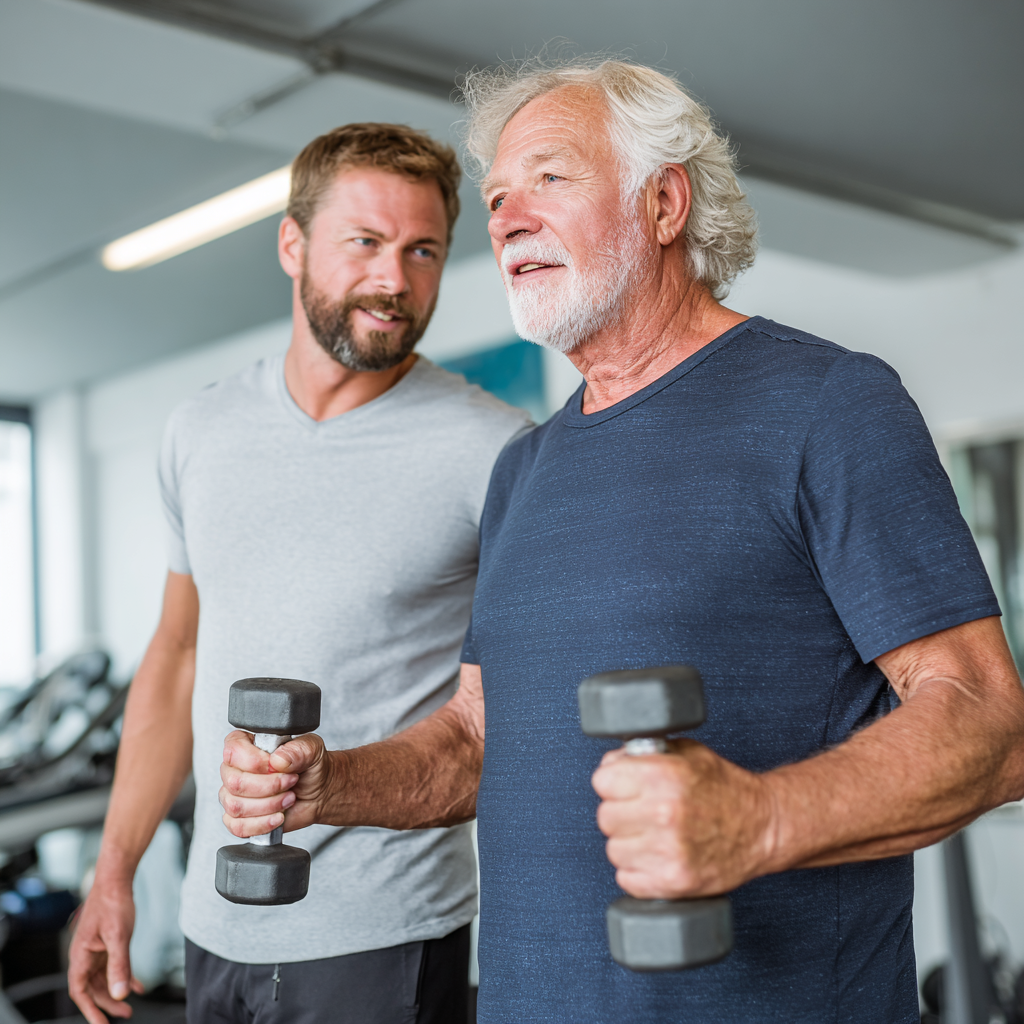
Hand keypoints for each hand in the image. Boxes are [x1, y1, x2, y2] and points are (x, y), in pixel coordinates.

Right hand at [67, 876, 144, 1022]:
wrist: (117, 878)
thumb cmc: (113, 902)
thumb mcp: (118, 937)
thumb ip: (119, 965)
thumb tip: (119, 993)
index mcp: (81, 954)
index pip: (80, 990)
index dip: (89, 1009)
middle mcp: (86, 953)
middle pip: (93, 987)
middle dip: (107, 1003)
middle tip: (125, 1014)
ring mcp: (96, 948)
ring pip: (103, 978)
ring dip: (116, 991)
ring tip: (131, 1004)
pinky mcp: (107, 942)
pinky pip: (113, 965)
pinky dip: (124, 976)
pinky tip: (136, 984)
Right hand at [219, 731, 333, 836]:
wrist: (319, 792)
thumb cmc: (310, 767)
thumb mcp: (312, 750)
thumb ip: (297, 749)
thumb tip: (277, 759)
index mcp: (247, 745)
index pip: (233, 750)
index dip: (255, 761)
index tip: (276, 765)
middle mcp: (235, 769)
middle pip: (235, 782)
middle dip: (269, 786)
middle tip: (290, 782)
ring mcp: (234, 795)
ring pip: (236, 806)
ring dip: (269, 805)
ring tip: (289, 798)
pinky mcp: (238, 818)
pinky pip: (238, 826)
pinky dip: (262, 824)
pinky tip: (278, 816)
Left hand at [591, 740, 777, 898]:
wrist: (764, 826)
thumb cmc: (725, 788)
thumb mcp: (686, 753)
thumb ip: (643, 755)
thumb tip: (610, 765)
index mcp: (664, 776)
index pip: (602, 780)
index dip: (614, 782)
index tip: (625, 786)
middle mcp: (663, 813)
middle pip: (605, 816)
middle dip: (621, 813)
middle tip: (644, 812)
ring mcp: (667, 851)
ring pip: (614, 850)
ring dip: (630, 844)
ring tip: (656, 836)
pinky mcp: (673, 882)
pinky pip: (627, 879)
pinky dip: (640, 871)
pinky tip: (659, 857)